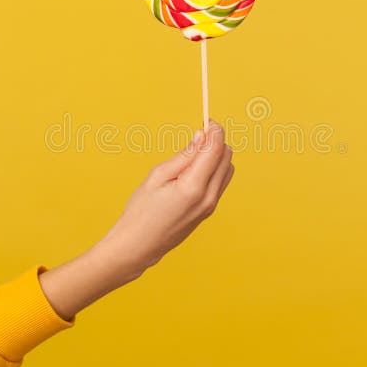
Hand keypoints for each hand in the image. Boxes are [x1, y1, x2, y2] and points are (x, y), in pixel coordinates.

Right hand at [39, 122, 233, 320]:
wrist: (139, 246)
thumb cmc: (141, 211)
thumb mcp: (157, 176)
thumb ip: (183, 156)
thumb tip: (202, 136)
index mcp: (193, 187)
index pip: (215, 149)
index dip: (215, 131)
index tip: (207, 121)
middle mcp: (208, 197)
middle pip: (226, 157)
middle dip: (217, 141)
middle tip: (199, 133)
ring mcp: (211, 206)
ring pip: (227, 169)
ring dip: (217, 155)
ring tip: (195, 151)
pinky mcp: (209, 210)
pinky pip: (221, 182)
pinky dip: (215, 168)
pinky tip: (196, 167)